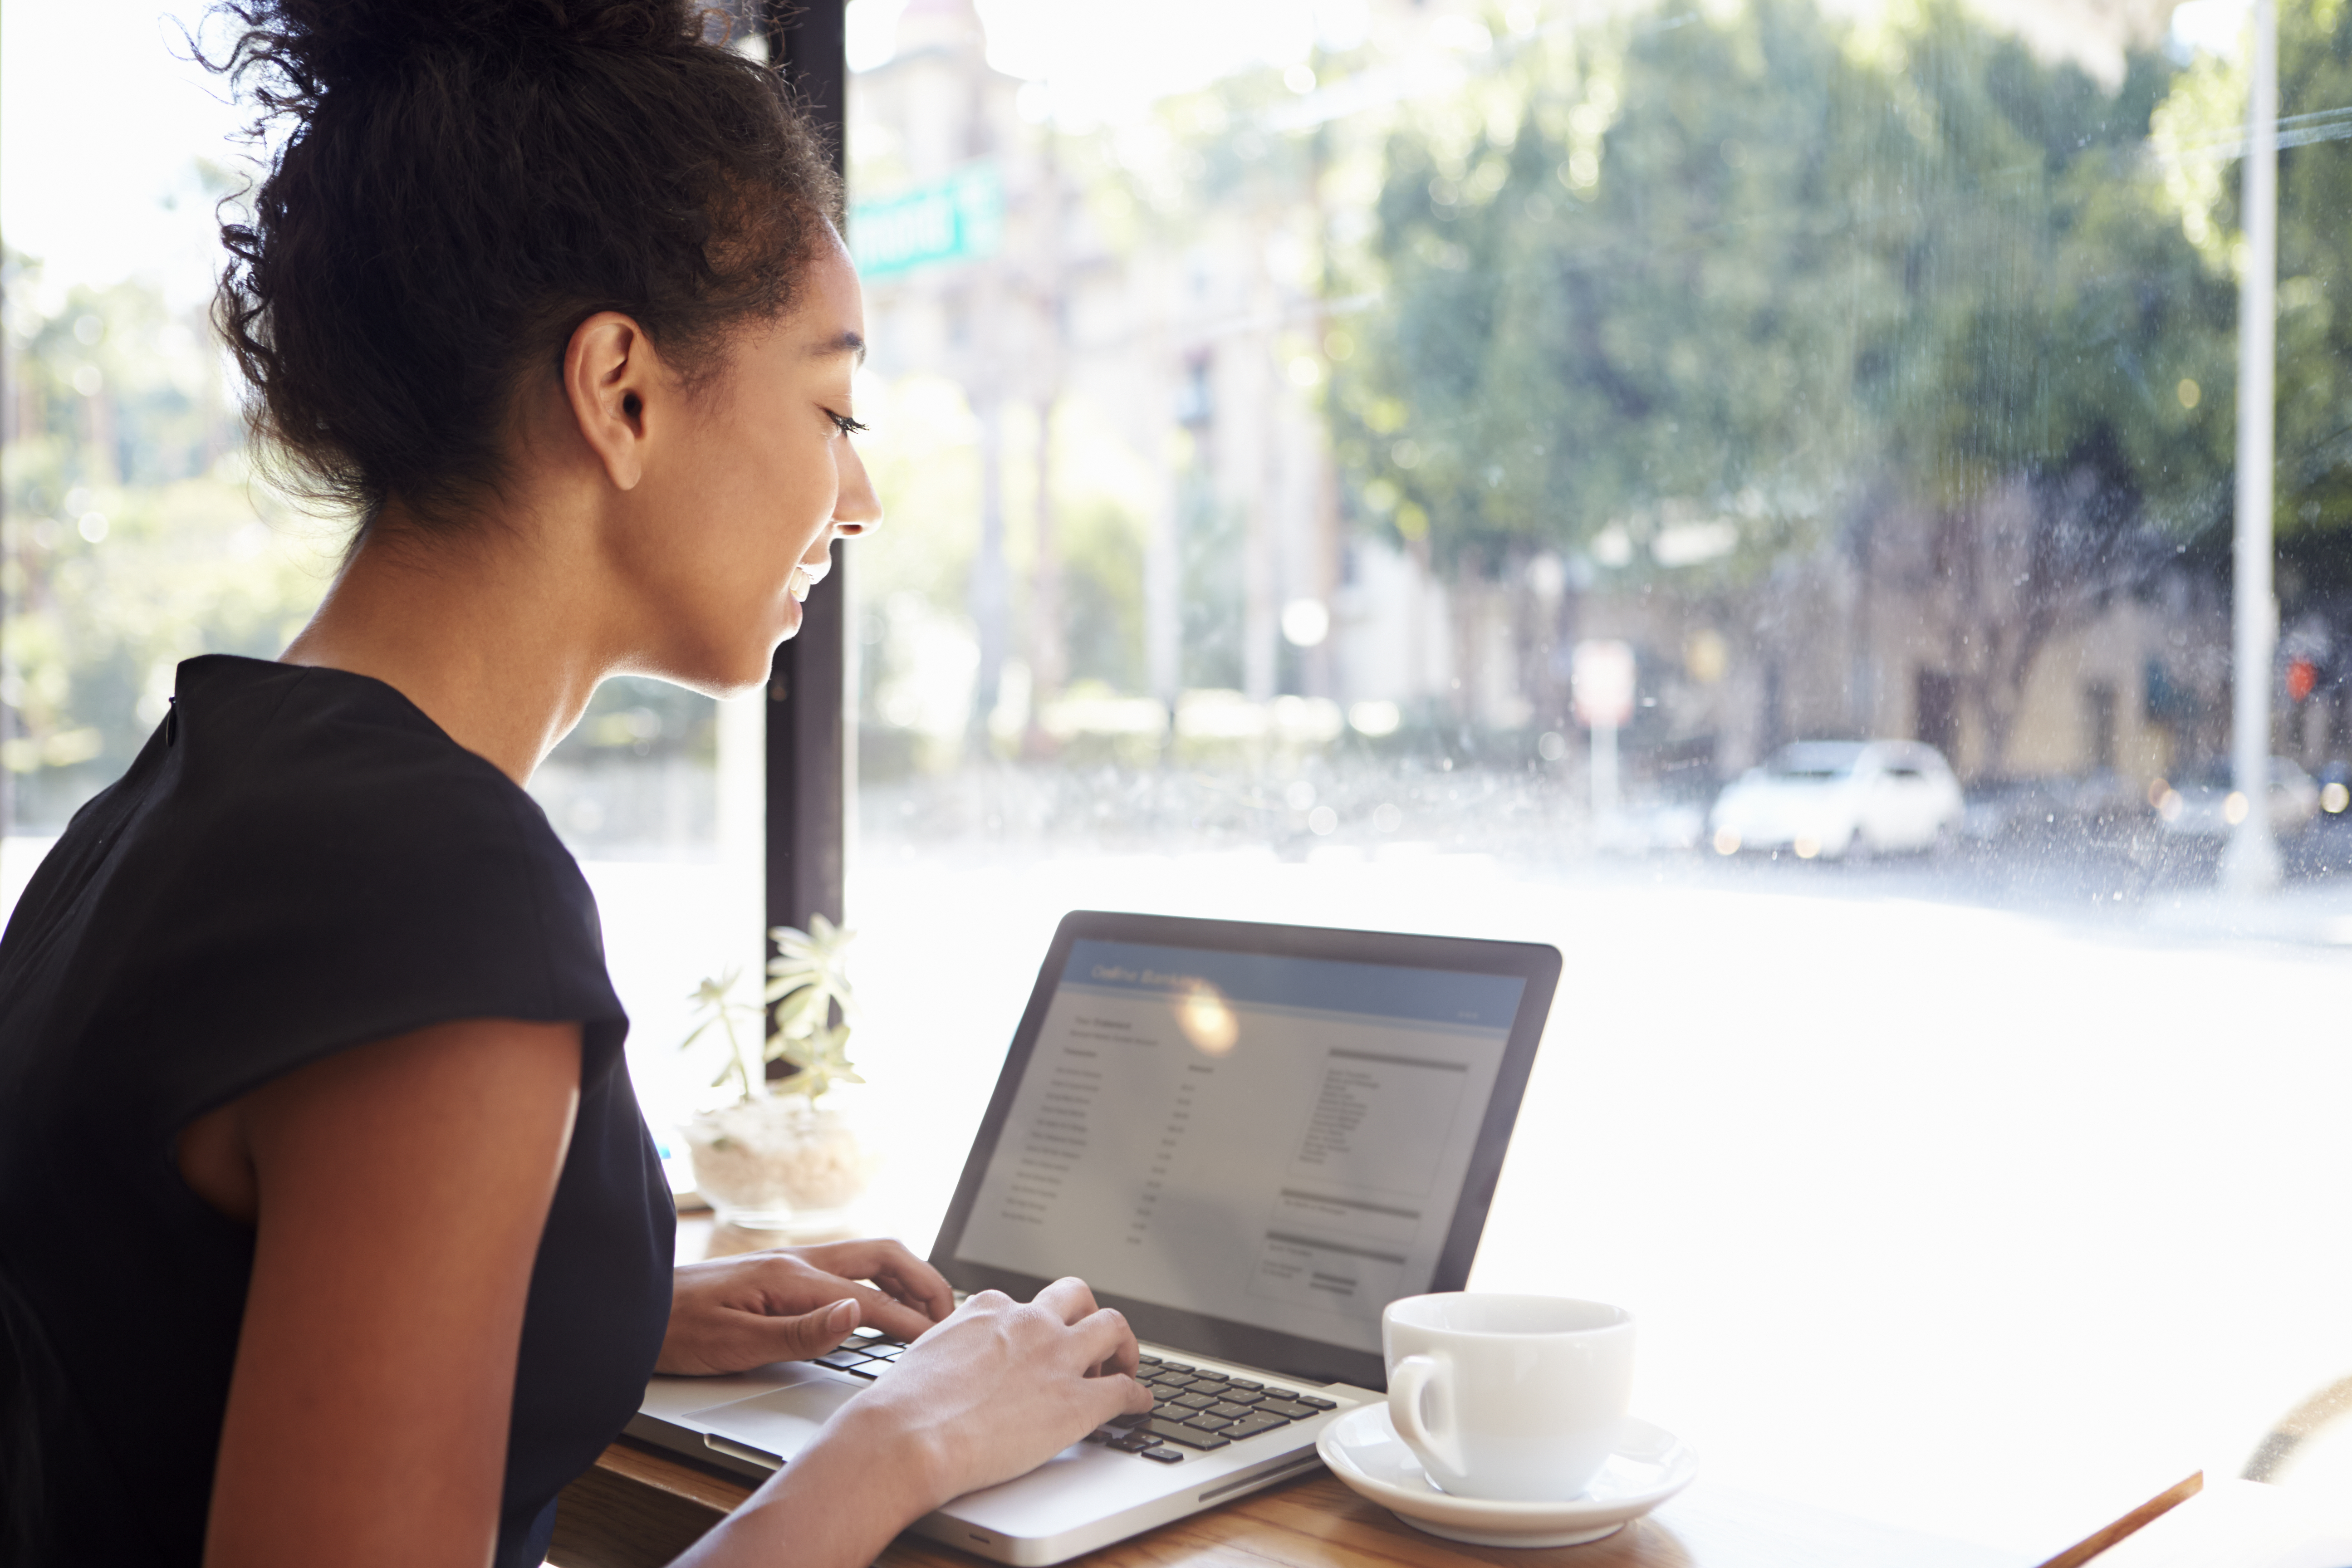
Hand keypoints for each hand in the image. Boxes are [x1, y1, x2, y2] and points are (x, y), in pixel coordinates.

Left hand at [658, 1238, 955, 1375]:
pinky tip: (883, 1301)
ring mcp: (791, 1263)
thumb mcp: (735, 1345)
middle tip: (949, 1318)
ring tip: (930, 1310)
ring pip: (868, 1258)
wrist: (632, 1311)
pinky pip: (848, 1267)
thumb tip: (856, 1316)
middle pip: (883, 1257)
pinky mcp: (782, 1273)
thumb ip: (800, 1333)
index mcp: (791, 1277)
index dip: (910, 1324)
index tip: (940, 1345)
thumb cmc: (675, 1332)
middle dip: (923, 1283)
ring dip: (906, 1278)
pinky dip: (881, 1280)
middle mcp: (797, 1261)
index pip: (870, 1300)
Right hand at [832, 1277, 1152, 1506]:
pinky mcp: (1078, 1402)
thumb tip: (952, 1365)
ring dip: (1123, 1346)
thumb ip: (953, 1348)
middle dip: (1088, 1315)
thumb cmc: (901, 1407)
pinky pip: (1125, 1390)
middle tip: (1091, 1344)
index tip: (1039, 1342)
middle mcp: (1029, 1323)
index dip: (1037, 1325)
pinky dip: (1139, 1396)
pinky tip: (1139, 1405)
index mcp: (988, 1308)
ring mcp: (1057, 1358)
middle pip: (1078, 1297)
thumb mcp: (926, 1353)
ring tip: (1123, 1367)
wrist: (907, 1438)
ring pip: (1113, 1327)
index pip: (1025, 1303)